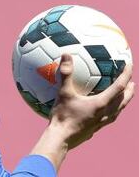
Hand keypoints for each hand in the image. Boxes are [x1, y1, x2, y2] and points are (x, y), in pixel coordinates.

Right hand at [31, 54, 134, 171]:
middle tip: (132, 82)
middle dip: (129, 90)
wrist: (61, 139)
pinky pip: (110, 116)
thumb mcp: (63, 93)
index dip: (125, 74)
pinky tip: (103, 110)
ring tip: (124, 96)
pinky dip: (113, 109)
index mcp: (101, 104)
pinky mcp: (95, 129)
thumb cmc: (63, 116)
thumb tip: (66, 54)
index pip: (119, 86)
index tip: (129, 65)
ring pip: (118, 110)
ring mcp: (101, 123)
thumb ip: (65, 74)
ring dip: (123, 101)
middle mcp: (105, 113)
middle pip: (123, 100)